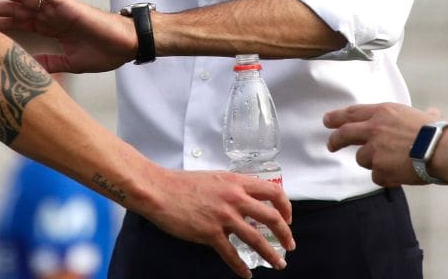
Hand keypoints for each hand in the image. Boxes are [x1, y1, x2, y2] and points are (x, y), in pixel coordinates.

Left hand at [0, 0, 136, 73]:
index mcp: (48, 29)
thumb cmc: (102, 52)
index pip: (15, 25)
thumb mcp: (69, 62)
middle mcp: (48, 16)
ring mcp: (56, 8)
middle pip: (13, 9)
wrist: (125, 46)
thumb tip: (28, 67)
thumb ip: (48, 61)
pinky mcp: (67, 4)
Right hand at [146, 168, 293, 276]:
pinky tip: (246, 273)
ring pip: (256, 239)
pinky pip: (231, 254)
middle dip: (285, 234)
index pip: (273, 192)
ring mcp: (223, 217)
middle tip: (289, 245)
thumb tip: (245, 201)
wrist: (159, 190)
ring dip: (271, 254)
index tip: (287, 218)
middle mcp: (234, 198)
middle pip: (272, 218)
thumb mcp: (214, 179)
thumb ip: (231, 189)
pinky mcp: (210, 233)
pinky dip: (241, 267)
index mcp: (236, 182)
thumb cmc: (182, 183)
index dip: (285, 207)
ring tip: (278, 263)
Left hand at [323, 103, 442, 186]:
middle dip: (334, 141)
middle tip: (331, 145)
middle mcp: (373, 129)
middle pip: (344, 134)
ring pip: (362, 159)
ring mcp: (375, 150)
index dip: (336, 117)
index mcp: (382, 113)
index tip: (327, 121)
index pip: (351, 113)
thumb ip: (419, 115)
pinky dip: (386, 178)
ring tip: (392, 163)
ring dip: (373, 162)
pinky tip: (399, 175)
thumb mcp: (423, 115)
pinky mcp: (380, 169)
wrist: (442, 150)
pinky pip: (377, 177)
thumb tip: (433, 113)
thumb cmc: (437, 132)